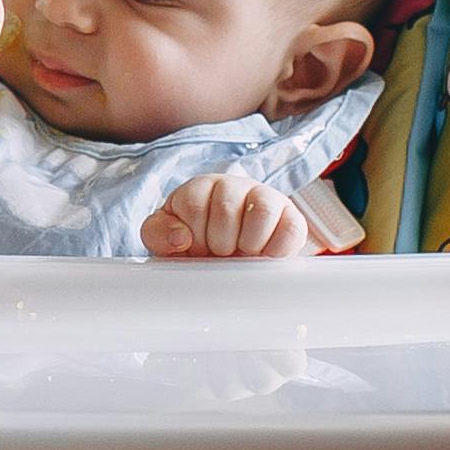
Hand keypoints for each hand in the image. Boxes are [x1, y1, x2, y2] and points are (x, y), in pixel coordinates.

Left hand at [141, 173, 324, 258]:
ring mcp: (266, 199)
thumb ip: (158, 234)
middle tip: (220, 254)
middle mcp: (235, 186)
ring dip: (248, 244)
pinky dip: (277, 250)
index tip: (196, 249)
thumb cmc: (196, 248)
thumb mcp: (166, 241)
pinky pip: (292, 229)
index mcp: (200, 188)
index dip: (193, 235)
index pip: (193, 203)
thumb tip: (179, 237)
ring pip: (262, 211)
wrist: (228, 263)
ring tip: (241, 256)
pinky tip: (263, 258)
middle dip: (219, 244)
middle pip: (227, 208)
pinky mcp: (292, 218)